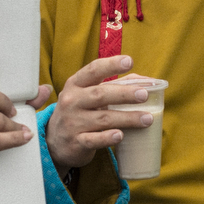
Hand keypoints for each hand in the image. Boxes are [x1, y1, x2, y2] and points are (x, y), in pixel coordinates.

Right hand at [44, 54, 154, 170]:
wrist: (55, 141)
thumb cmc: (79, 112)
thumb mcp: (88, 95)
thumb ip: (115, 86)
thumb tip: (147, 81)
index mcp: (75, 85)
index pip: (93, 70)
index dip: (111, 65)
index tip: (129, 61)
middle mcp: (72, 101)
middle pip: (100, 94)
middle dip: (124, 94)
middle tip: (144, 94)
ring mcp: (73, 122)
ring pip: (102, 119)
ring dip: (127, 118)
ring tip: (147, 118)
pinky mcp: (76, 142)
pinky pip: (94, 140)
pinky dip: (107, 138)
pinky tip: (121, 135)